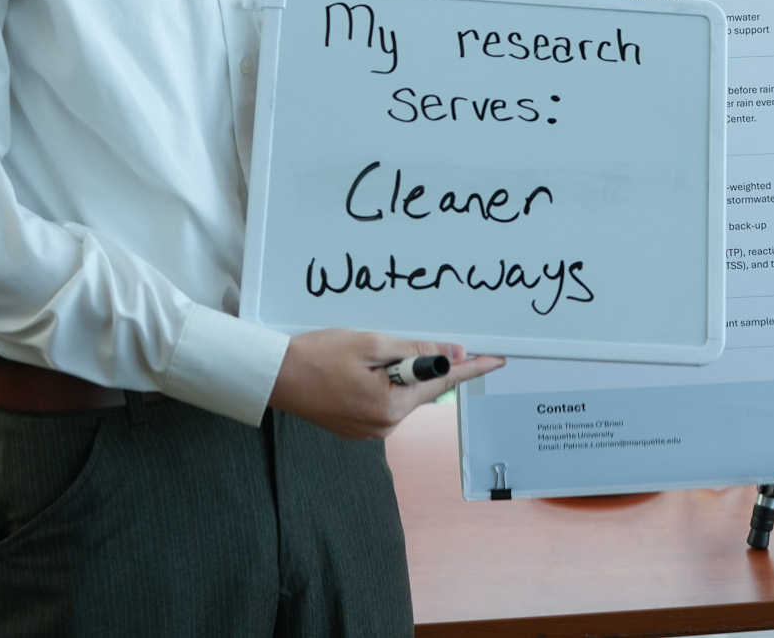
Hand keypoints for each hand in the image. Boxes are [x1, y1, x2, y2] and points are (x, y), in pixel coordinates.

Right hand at [269, 328, 505, 439]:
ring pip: (400, 393)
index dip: (471, 368)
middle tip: (398, 342)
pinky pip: (383, 401)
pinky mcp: (356, 428)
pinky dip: (381, 382)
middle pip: (421, 388)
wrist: (275, 377)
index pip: (443, 383)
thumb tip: (452, 355)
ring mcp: (369, 431)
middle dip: (421, 363)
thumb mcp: (372, 344)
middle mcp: (384, 426)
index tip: (497, 360)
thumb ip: (415, 351)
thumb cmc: (318, 356)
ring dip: (396, 371)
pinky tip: (359, 369)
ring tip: (364, 354)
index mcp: (391, 406)